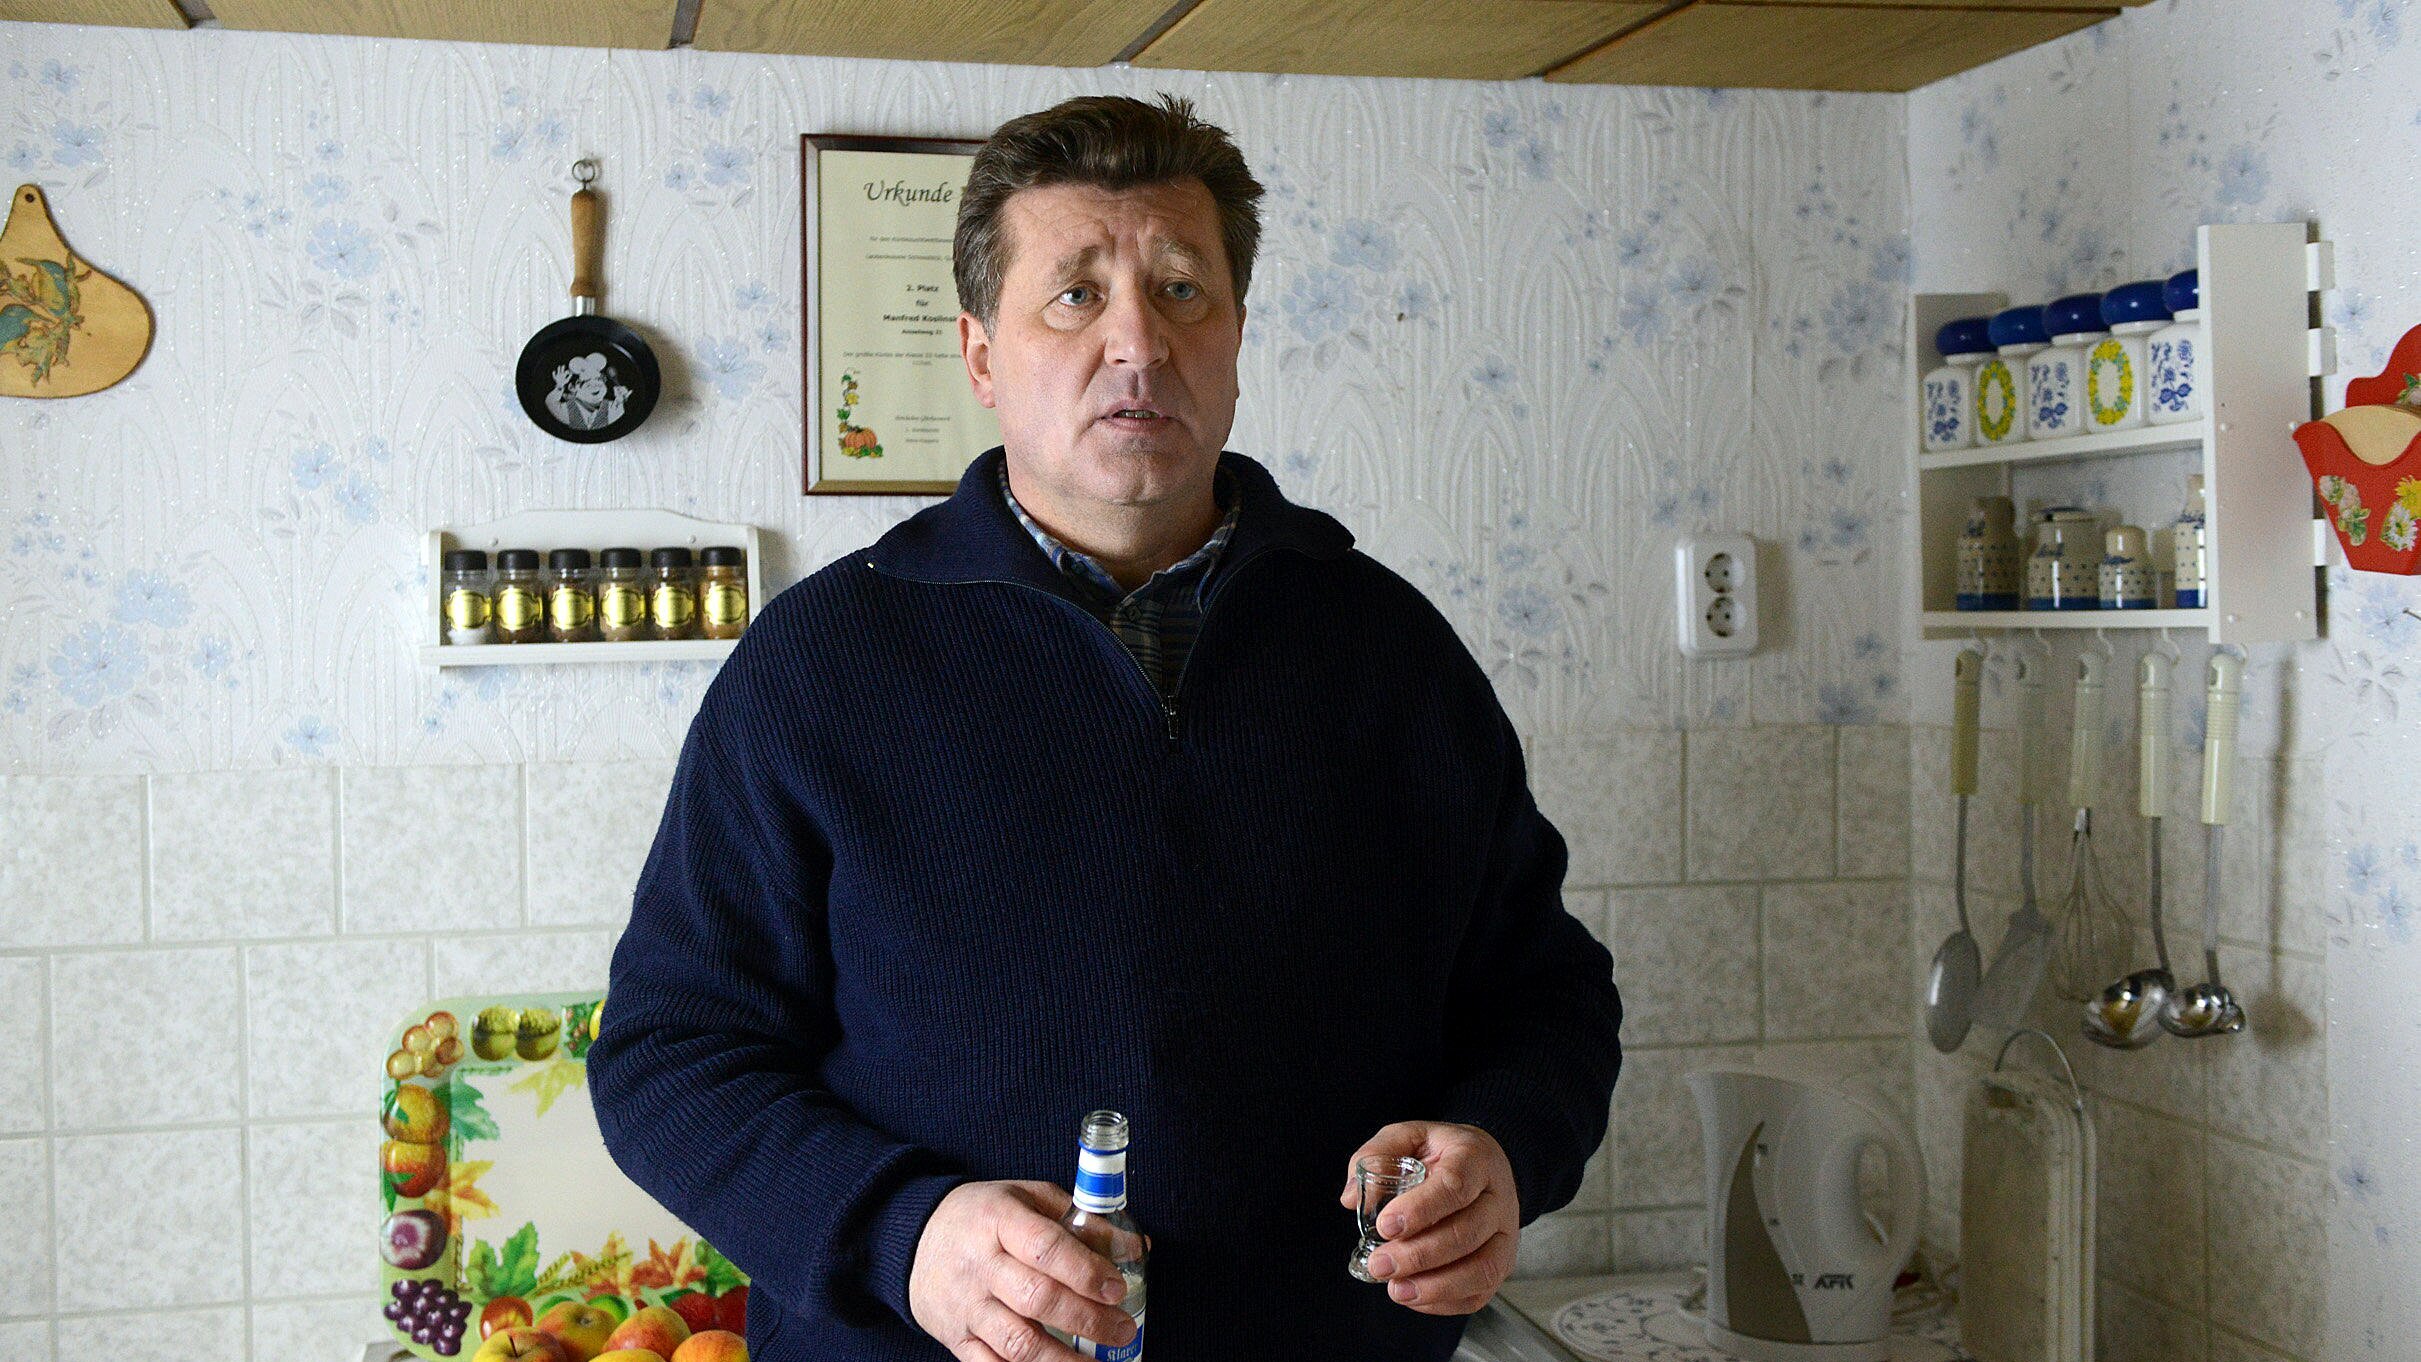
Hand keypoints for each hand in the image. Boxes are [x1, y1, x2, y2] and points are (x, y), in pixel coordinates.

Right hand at [908, 1180, 1138, 1361]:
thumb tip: (1135, 1246)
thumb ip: (1079, 1220)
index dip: (1085, 1271)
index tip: (1117, 1288)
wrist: (913, 1239)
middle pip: (1037, 1299)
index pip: (1046, 1247)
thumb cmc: (982, 1216)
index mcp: (999, 1221)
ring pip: (1017, 1343)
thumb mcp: (1026, 1197)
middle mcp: (980, 1265)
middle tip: (1122, 1329)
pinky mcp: (956, 1339)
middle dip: (1087, 1320)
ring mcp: (967, 1307)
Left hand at [1336, 1121, 1519, 1315]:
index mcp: (1475, 1159)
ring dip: (1435, 1286)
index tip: (1386, 1226)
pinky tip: (1414, 1295)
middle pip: (1467, 1233)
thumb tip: (1352, 1198)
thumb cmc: (1443, 1154)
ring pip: (1481, 1269)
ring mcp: (1505, 1236)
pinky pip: (1479, 1292)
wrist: (1485, 1167)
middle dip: (1418, 1255)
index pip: (1454, 1186)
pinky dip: (1445, 1301)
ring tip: (1396, 1289)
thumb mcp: (1409, 1136)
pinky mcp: (1501, 1264)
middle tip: (1379, 1264)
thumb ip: (1377, 1155)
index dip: (1420, 1210)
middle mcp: (1497, 1199)